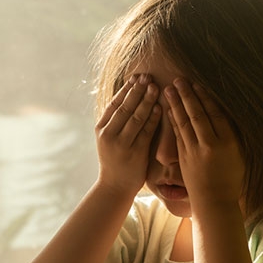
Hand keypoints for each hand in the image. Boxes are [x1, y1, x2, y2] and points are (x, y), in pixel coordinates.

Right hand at [95, 74, 160, 194]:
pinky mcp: (135, 153)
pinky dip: (153, 119)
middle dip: (137, 90)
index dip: (126, 88)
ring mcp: (121, 144)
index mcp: (101, 128)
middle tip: (148, 76)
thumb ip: (116, 121)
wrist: (115, 186)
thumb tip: (127, 96)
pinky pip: (146, 132)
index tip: (136, 76)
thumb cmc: (115, 159)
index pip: (114, 103)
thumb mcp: (109, 138)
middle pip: (125, 107)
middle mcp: (109, 135)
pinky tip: (161, 108)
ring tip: (156, 87)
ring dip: (147, 101)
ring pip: (136, 117)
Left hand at [165, 78, 244, 211]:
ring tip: (169, 88)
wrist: (215, 202)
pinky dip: (173, 120)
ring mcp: (194, 151)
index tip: (199, 84)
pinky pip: (177, 134)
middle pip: (198, 114)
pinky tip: (168, 109)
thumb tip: (226, 112)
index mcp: (228, 142)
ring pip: (184, 122)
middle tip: (180, 79)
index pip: (216, 114)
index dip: (206, 98)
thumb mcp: (240, 155)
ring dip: (176, 104)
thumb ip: (232, 134)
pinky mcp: (183, 158)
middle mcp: (210, 145)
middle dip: (188, 95)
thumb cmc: (232, 178)